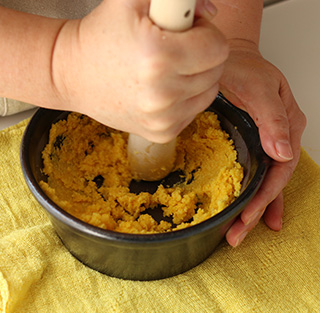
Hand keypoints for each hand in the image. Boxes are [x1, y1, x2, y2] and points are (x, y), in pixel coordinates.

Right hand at [52, 0, 227, 142]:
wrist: (74, 75)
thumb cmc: (101, 37)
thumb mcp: (132, 0)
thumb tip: (211, 10)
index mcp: (158, 59)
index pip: (218, 48)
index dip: (205, 34)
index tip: (187, 32)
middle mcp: (162, 96)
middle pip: (216, 71)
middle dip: (201, 56)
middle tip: (173, 49)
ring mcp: (163, 120)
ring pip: (208, 92)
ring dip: (195, 78)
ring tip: (166, 70)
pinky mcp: (163, 133)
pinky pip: (193, 110)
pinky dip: (184, 98)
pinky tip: (162, 90)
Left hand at [219, 39, 306, 246]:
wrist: (231, 59)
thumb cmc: (244, 68)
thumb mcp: (258, 89)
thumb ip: (272, 118)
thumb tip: (283, 152)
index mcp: (286, 127)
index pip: (278, 172)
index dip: (263, 198)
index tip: (246, 218)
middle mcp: (278, 139)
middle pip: (271, 183)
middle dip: (254, 212)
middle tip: (236, 235)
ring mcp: (265, 142)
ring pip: (264, 182)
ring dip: (254, 208)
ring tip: (240, 231)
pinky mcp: (251, 142)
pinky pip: (255, 172)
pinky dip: (253, 193)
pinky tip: (250, 209)